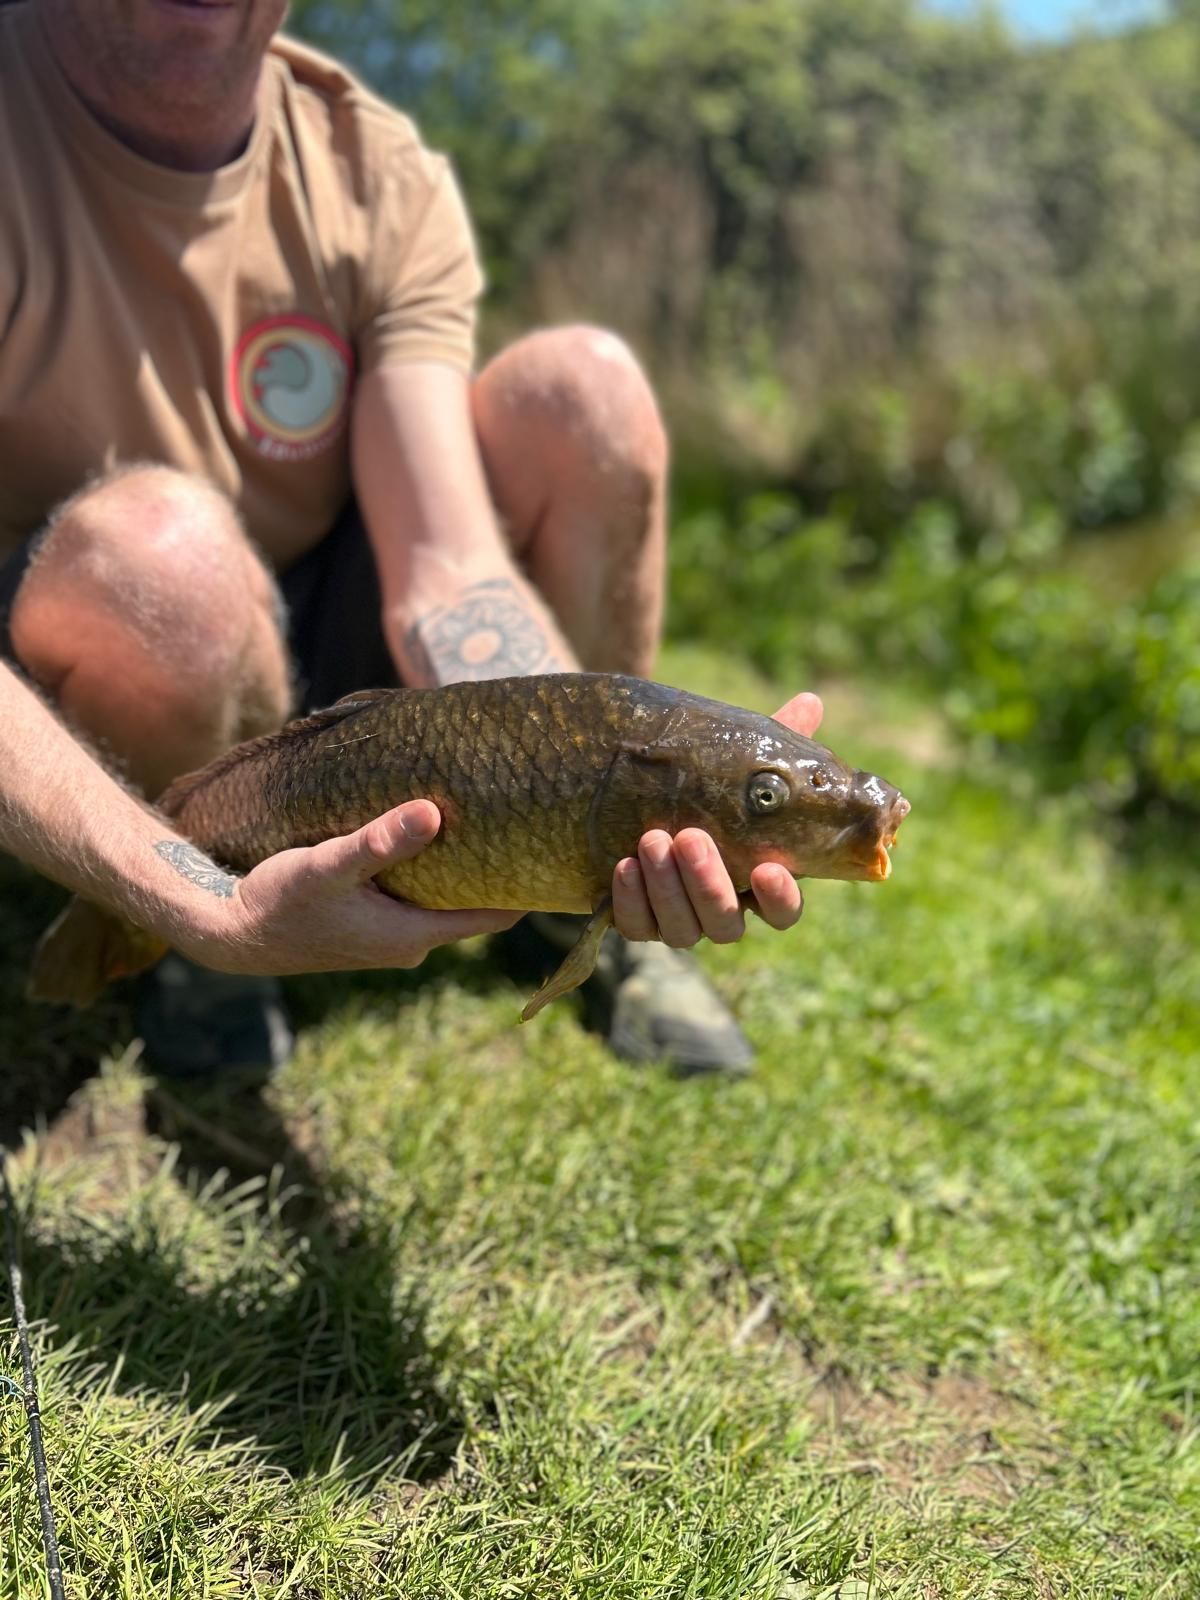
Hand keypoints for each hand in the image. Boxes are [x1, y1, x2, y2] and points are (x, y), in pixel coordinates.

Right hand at [178, 799, 519, 975]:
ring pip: (444, 900)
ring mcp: (388, 936)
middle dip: (499, 869)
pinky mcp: (369, 925)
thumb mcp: (327, 866)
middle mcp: (407, 943)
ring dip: (463, 868)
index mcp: (411, 936)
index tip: (556, 850)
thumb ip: (379, 842)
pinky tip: (432, 837)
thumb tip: (434, 814)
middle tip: (526, 819)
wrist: (226, 933)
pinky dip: (432, 872)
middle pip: (473, 905)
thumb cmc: (276, 902)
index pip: (495, 915)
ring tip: (488, 819)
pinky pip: (417, 898)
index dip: (529, 887)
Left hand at [611, 691, 823, 947]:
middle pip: (725, 924)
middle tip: (689, 837)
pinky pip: (635, 926)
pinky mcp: (638, 922)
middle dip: (707, 883)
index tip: (768, 868)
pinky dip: (630, 900)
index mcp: (757, 882)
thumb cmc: (705, 785)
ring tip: (651, 840)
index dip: (778, 898)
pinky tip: (623, 866)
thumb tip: (810, 701)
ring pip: (682, 930)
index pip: (781, 911)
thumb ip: (775, 740)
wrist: (636, 795)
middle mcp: (722, 911)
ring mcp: (679, 921)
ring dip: (667, 888)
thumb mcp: (736, 763)